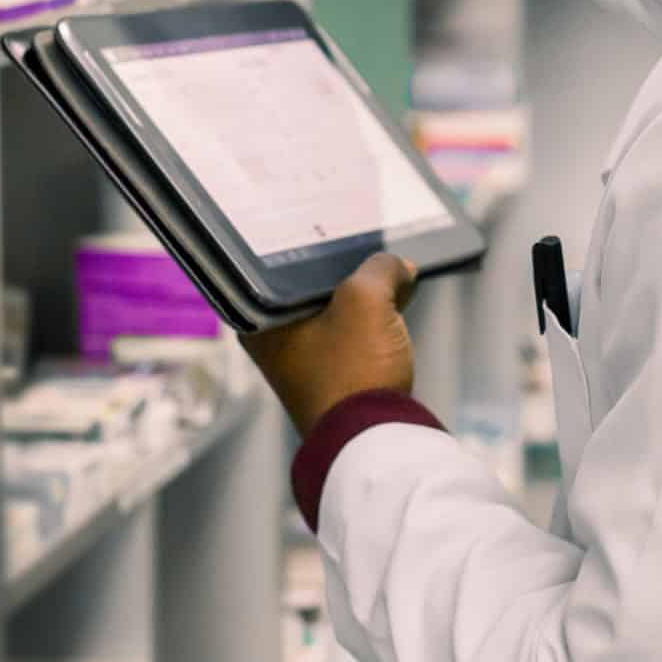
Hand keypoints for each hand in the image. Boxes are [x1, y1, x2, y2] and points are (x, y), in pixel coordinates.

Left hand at [242, 253, 419, 435]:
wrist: (372, 440)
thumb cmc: (353, 369)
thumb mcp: (367, 300)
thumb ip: (382, 268)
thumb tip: (400, 267)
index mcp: (260, 320)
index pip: (281, 263)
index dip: (315, 237)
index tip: (341, 220)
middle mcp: (273, 340)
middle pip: (311, 284)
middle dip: (346, 264)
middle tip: (373, 238)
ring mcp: (302, 361)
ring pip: (334, 307)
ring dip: (364, 292)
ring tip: (393, 270)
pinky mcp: (332, 376)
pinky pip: (349, 331)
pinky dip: (370, 317)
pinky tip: (397, 303)